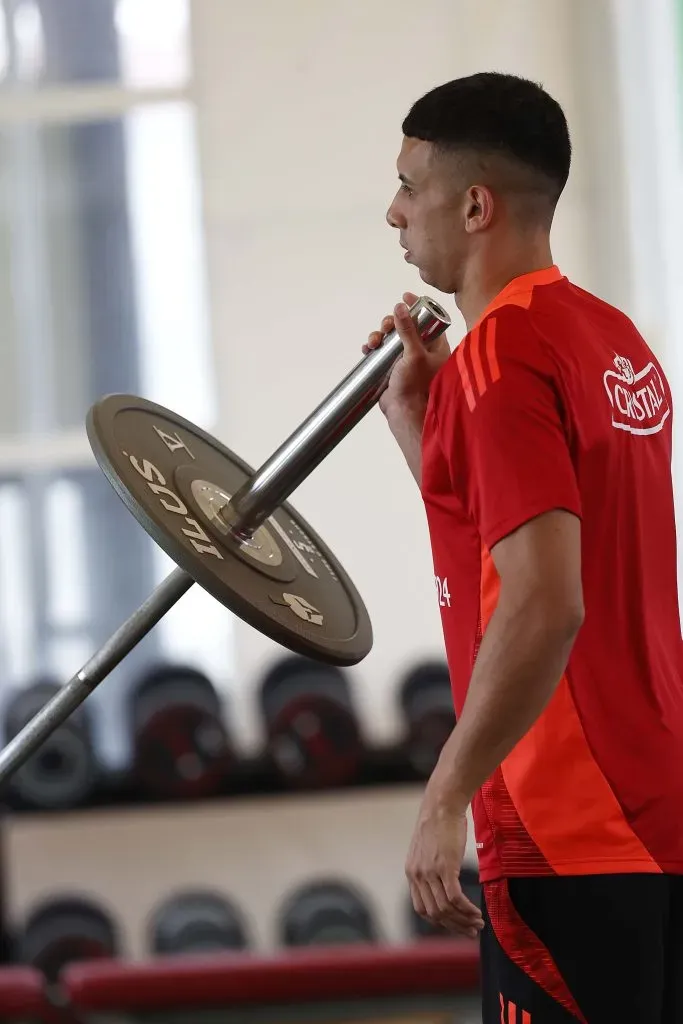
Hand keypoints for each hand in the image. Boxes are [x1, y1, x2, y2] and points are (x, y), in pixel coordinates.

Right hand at [363, 292, 450, 417]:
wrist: (404, 412)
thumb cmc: (416, 386)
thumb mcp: (414, 354)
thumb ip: (408, 329)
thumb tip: (401, 306)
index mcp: (435, 346)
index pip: (428, 319)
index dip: (417, 306)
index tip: (405, 296)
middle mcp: (421, 350)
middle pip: (405, 326)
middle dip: (391, 322)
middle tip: (385, 326)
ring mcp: (405, 359)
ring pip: (391, 338)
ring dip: (379, 335)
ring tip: (373, 342)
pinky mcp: (392, 368)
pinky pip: (381, 351)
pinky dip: (374, 348)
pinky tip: (368, 349)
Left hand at [405, 794, 484, 937]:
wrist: (442, 804)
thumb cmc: (440, 823)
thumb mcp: (428, 849)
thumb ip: (430, 867)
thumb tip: (443, 881)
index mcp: (412, 873)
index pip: (422, 909)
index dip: (439, 922)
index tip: (455, 925)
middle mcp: (417, 876)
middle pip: (434, 914)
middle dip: (454, 926)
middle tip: (471, 931)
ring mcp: (430, 872)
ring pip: (445, 909)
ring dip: (463, 920)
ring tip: (478, 923)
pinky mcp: (445, 867)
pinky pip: (455, 898)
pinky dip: (467, 910)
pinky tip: (477, 913)